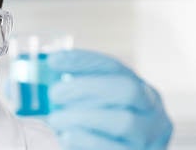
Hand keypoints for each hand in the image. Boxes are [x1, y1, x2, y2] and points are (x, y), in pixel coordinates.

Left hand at [46, 49, 172, 149]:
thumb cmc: (100, 132)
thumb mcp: (95, 107)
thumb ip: (78, 92)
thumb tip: (48, 74)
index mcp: (140, 91)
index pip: (113, 67)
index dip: (82, 61)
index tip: (53, 60)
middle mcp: (151, 111)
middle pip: (127, 90)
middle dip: (86, 87)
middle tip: (55, 93)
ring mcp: (149, 137)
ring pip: (123, 121)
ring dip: (82, 117)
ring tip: (55, 119)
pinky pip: (113, 148)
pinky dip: (86, 139)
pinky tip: (66, 136)